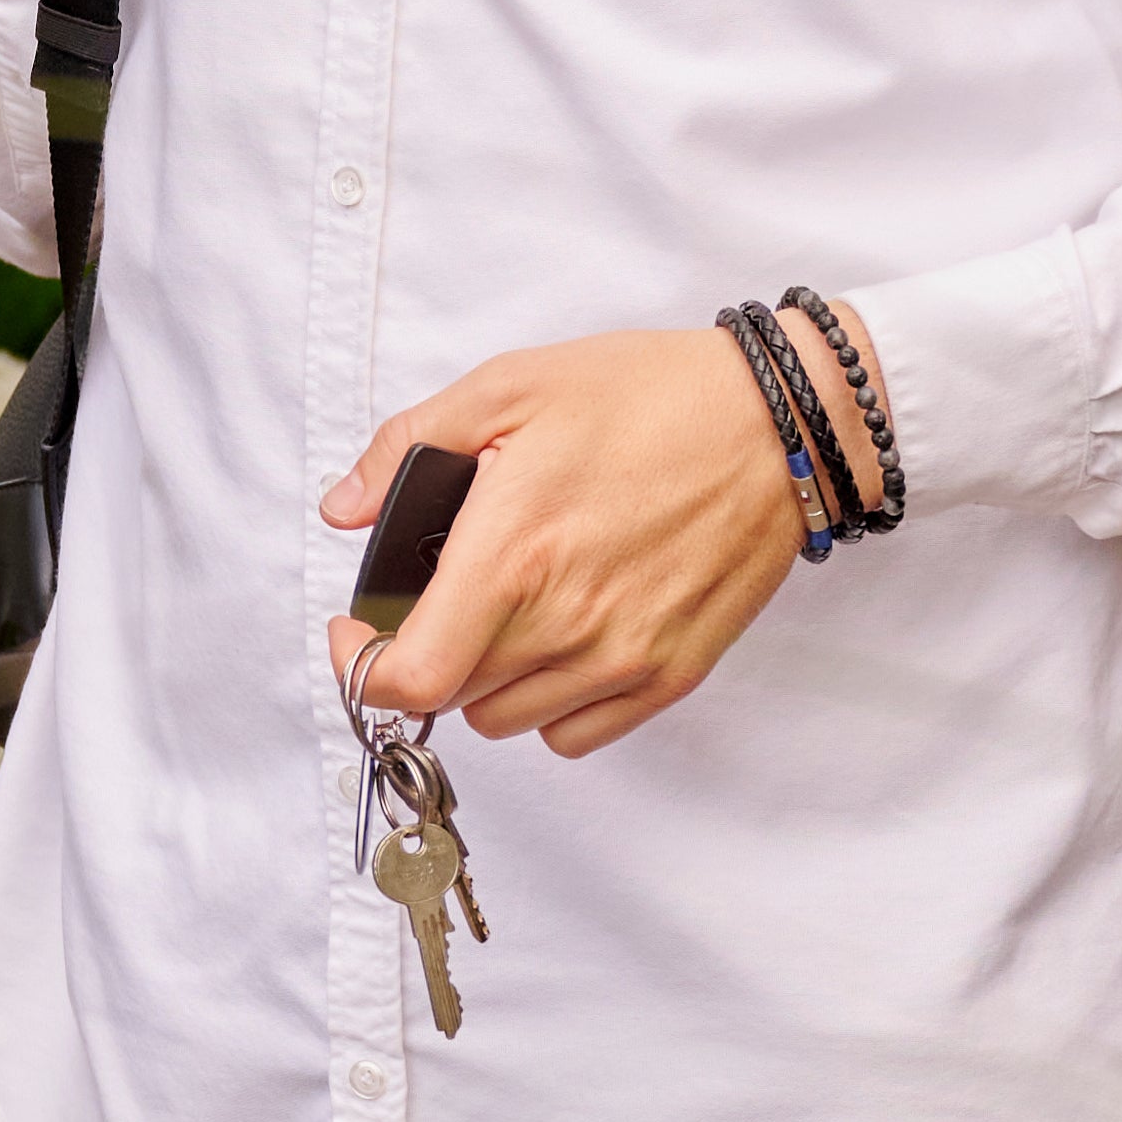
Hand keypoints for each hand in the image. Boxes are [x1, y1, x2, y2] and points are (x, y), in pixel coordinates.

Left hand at [321, 318, 881, 757]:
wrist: (777, 423)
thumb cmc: (649, 396)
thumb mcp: (510, 385)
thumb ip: (409, 445)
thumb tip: (345, 506)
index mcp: (511, 553)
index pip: (409, 677)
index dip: (360, 668)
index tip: (355, 632)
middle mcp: (564, 622)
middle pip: (450, 698)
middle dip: (426, 649)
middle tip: (445, 593)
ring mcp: (621, 659)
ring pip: (507, 722)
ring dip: (486, 679)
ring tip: (510, 607)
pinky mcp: (669, 676)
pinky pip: (575, 736)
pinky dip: (550, 705)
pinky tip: (561, 640)